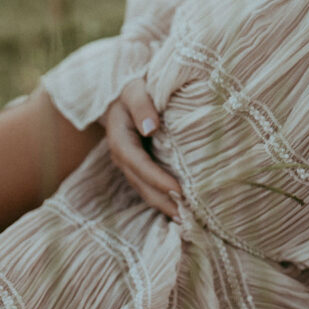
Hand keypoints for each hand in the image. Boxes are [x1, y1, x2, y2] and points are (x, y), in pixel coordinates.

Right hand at [101, 79, 181, 218]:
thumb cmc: (133, 90)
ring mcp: (129, 164)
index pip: (139, 164)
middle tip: (188, 216)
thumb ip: (142, 105)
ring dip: (164, 205)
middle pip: (142, 184)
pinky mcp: (139, 166)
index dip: (158, 179)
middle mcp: (122, 157)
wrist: (122, 95)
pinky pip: (149, 186)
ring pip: (145, 189)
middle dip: (164, 201)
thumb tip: (151, 127)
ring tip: (187, 219)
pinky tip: (181, 208)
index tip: (179, 190)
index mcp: (120, 139)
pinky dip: (164, 198)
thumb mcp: (135, 90)